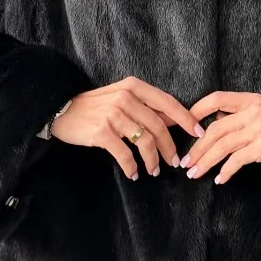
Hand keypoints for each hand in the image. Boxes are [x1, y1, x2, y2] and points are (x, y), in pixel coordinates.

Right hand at [52, 76, 204, 180]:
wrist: (62, 110)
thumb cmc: (95, 106)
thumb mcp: (122, 97)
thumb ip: (146, 106)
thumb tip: (176, 120)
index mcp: (133, 86)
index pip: (168, 102)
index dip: (186, 119)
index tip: (199, 133)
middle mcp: (125, 97)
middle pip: (158, 126)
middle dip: (170, 147)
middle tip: (174, 162)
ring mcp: (113, 114)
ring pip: (144, 141)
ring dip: (153, 160)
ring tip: (153, 170)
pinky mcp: (101, 132)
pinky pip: (125, 154)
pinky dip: (132, 167)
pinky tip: (133, 173)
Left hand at [182, 91, 260, 185]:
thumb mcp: (259, 122)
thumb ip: (236, 119)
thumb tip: (207, 123)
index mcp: (251, 100)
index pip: (217, 99)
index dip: (196, 111)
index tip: (183, 128)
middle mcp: (255, 110)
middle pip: (215, 128)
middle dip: (197, 148)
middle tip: (186, 163)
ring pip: (222, 145)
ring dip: (205, 161)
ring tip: (194, 173)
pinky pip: (236, 160)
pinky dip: (225, 171)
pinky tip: (219, 179)